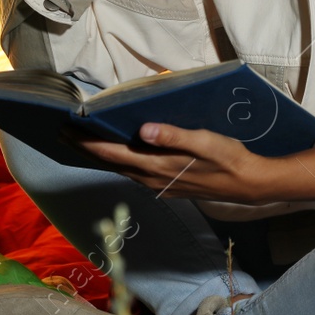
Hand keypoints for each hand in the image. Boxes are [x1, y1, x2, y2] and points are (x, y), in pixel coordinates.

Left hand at [67, 125, 314, 205]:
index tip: (68, 129)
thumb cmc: (230, 159)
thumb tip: (143, 129)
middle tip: (63, 133)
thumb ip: (174, 135)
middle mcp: (154, 178)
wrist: (251, 184)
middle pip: (112, 162)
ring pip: (121, 169)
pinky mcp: (168, 185)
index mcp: (159, 165)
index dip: (89, 142)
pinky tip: (117, 154)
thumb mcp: (206, 142)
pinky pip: (134, 172)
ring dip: (101, 156)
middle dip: (86, 148)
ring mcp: (160, 184)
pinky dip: (119, 161)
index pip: (115, 152)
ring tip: (83, 141)